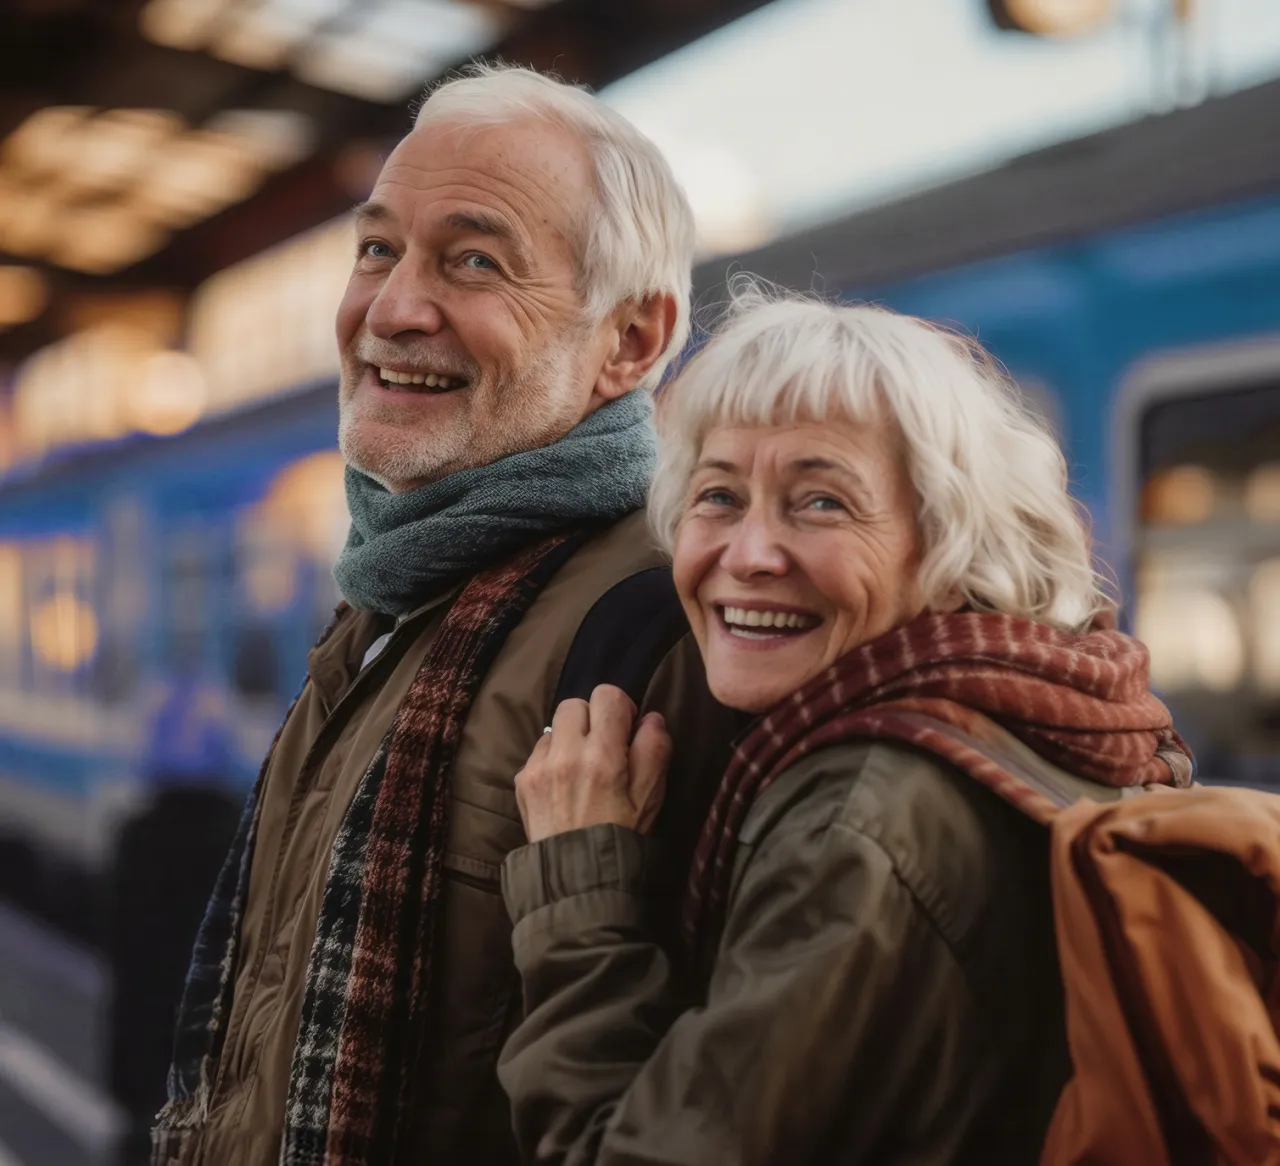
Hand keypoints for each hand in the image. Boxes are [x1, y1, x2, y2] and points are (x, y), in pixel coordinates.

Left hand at [515, 684, 672, 843]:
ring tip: (582, 766)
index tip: (625, 730)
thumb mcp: (651, 796)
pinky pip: (539, 751)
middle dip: (592, 718)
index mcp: (602, 755)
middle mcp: (566, 754)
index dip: (621, 707)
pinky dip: (553, 758)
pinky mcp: (523, 780)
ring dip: (571, 737)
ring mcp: (539, 767)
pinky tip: (564, 783)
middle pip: (575, 703)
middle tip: (604, 745)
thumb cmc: (622, 835)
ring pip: (555, 726)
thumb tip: (650, 718)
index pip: (607, 696)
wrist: (578, 877)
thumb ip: (654, 750)